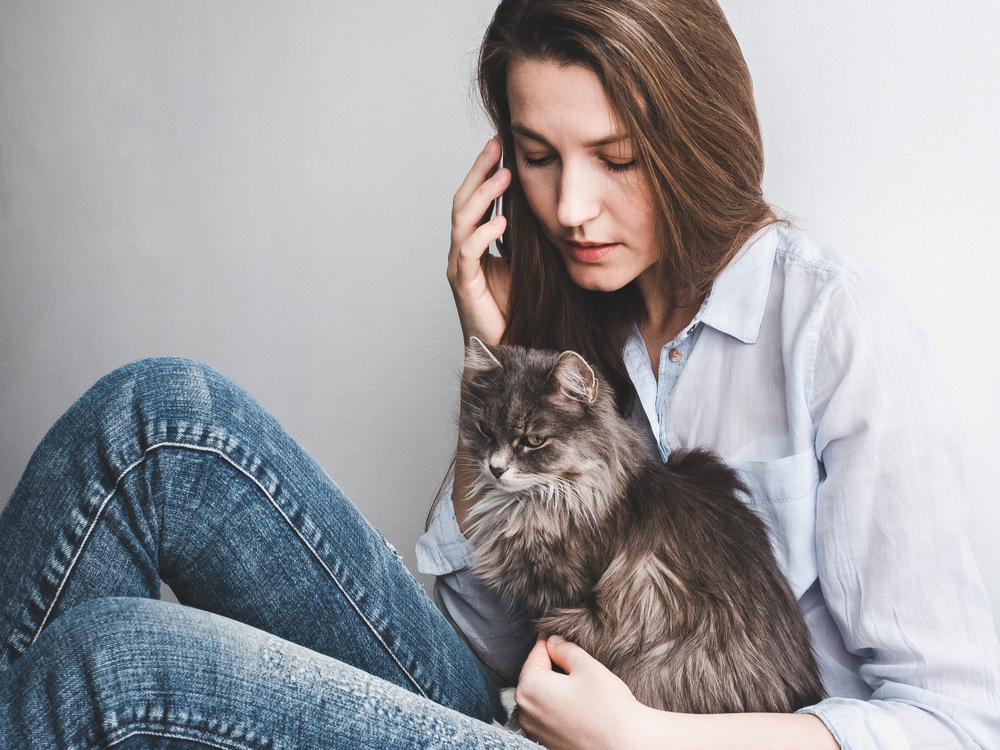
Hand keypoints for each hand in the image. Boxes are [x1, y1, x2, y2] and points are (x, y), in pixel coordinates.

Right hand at [447, 138, 511, 345]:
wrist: (508, 348)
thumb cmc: (517, 308)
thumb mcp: (527, 262)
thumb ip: (527, 236)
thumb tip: (546, 205)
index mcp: (475, 243)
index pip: (474, 199)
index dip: (483, 172)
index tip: (499, 146)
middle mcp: (462, 251)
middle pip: (462, 202)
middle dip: (478, 172)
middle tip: (496, 147)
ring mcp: (460, 267)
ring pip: (462, 221)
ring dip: (483, 195)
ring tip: (504, 175)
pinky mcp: (464, 285)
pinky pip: (469, 253)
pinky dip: (483, 234)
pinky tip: (501, 220)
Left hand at [515, 635, 644, 749]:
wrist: (625, 746)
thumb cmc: (607, 707)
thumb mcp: (587, 667)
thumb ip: (565, 650)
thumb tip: (553, 642)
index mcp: (530, 687)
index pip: (536, 654)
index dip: (551, 642)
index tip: (560, 637)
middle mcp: (525, 711)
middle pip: (535, 676)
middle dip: (551, 666)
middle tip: (574, 661)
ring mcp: (534, 730)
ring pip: (541, 696)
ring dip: (554, 687)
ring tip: (579, 685)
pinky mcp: (546, 742)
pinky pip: (547, 715)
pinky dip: (558, 706)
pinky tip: (578, 705)